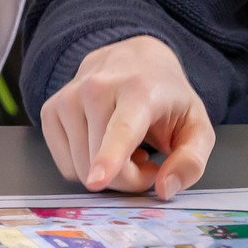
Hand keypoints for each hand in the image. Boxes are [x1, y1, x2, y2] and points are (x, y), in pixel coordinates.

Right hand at [40, 35, 215, 198]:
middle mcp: (97, 87)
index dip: (109, 157)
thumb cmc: (167, 97)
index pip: (121, 129)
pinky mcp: (50, 109)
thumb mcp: (196, 126)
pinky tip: (102, 144)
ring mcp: (69, 97)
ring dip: (107, 173)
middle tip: (147, 162)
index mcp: (138, 90)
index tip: (97, 179)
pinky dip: (85, 165)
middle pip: (101, 163)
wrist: (138, 59)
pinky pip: (66, 166)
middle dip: (128, 179)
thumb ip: (190, 161)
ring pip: (80, 168)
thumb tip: (164, 188)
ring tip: (126, 149)